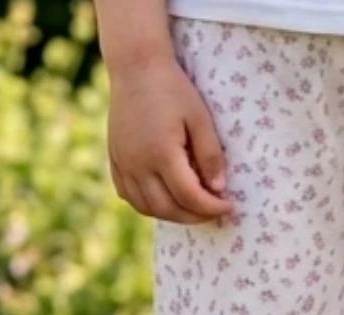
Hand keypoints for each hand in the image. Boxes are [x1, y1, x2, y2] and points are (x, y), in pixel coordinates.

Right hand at [107, 56, 233, 223]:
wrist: (136, 67)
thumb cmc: (173, 89)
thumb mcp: (200, 119)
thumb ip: (210, 156)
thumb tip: (218, 189)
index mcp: (161, 153)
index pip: (190, 196)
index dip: (212, 208)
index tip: (228, 207)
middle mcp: (138, 164)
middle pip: (168, 209)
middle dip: (194, 216)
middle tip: (213, 212)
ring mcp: (123, 164)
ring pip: (146, 208)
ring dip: (172, 215)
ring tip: (192, 208)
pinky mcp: (115, 161)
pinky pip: (129, 196)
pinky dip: (149, 206)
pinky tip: (165, 199)